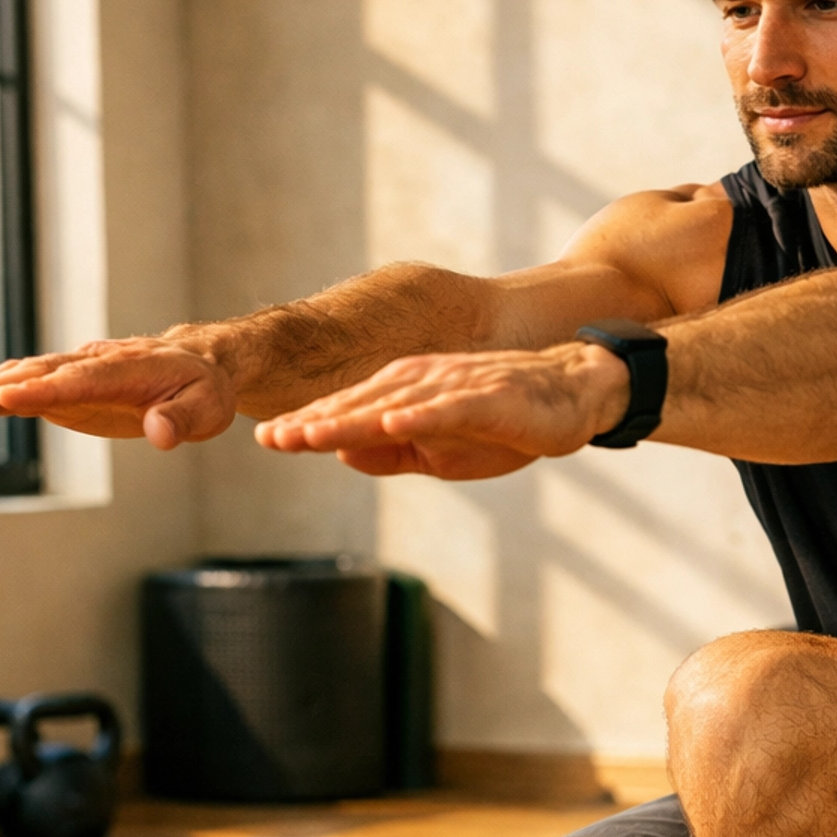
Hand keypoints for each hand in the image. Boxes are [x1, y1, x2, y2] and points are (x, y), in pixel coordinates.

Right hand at [0, 337, 236, 448]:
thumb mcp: (207, 408)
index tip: (10, 396)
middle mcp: (93, 364)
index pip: (80, 379)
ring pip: (24, 374)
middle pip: (40, 373)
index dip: (45, 388)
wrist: (195, 365)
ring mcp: (75, 373)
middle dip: (0, 388)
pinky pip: (23, 384)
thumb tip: (161, 434)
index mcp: (126, 369)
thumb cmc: (204, 389)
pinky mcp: (65, 386)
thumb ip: (182, 420)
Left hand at [254, 343, 629, 480]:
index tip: (265, 440)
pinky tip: (392, 425)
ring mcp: (453, 386)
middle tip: (269, 438)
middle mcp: (421, 383)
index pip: (347, 413)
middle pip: (359, 406)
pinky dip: (420, 416)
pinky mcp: (489, 395)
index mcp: (405, 396)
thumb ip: (391, 453)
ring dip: (352, 419)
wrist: (571, 397)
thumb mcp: (441, 453)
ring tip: (311, 434)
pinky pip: (449, 406)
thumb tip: (342, 454)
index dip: (306, 427)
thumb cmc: (503, 426)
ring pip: (393, 404)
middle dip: (312, 423)